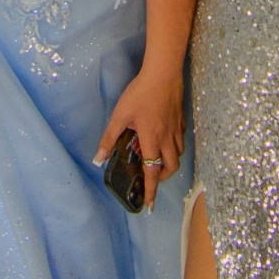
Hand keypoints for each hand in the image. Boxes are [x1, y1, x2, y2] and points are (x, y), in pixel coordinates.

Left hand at [93, 70, 185, 212]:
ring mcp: (176, 129)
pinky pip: (180, 140)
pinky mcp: (180, 119)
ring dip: (169, 163)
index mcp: (152, 140)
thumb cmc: (140, 93)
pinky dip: (174, 147)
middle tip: (151, 179)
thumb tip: (98, 159)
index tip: (150, 205)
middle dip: (162, 178)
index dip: (151, 191)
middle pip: (171, 168)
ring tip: (157, 161)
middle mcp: (167, 138)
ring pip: (178, 155)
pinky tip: (166, 139)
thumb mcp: (120, 115)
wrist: (163, 73)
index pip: (152, 172)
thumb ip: (109, 138)